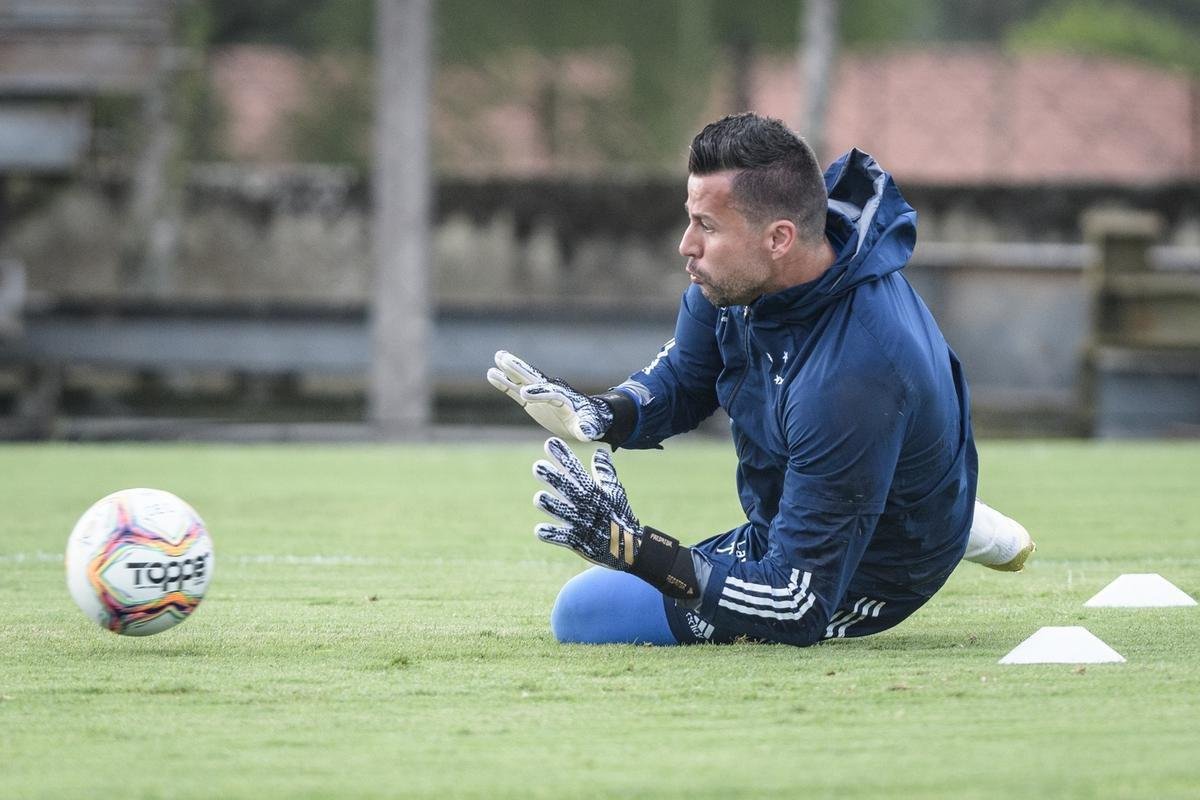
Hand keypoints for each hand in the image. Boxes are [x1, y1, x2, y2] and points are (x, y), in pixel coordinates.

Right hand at [487, 350, 613, 441]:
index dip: (539, 394)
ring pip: (523, 379)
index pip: (551, 394)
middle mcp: (550, 391)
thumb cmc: (590, 422)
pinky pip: (515, 390)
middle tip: (505, 359)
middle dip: (521, 370)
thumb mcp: (591, 427)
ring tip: (498, 355)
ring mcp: (539, 394)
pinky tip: (491, 373)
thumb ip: (586, 429)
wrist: (584, 417)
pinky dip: (504, 382)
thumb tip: (586, 433)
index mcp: (565, 399)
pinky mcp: (530, 400)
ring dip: (511, 369)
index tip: (525, 394)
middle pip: (535, 379)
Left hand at [532, 437, 640, 569]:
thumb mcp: (614, 490)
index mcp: (593, 490)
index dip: (563, 456)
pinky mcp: (578, 542)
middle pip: (567, 488)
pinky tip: (539, 531)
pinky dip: (552, 535)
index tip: (550, 442)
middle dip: (553, 478)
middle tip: (537, 467)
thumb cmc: (619, 514)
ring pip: (564, 512)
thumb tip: (600, 451)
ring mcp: (582, 523)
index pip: (575, 469)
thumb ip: (604, 470)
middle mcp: (586, 505)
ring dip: (552, 506)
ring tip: (539, 498)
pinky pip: (563, 538)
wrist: (629, 546)